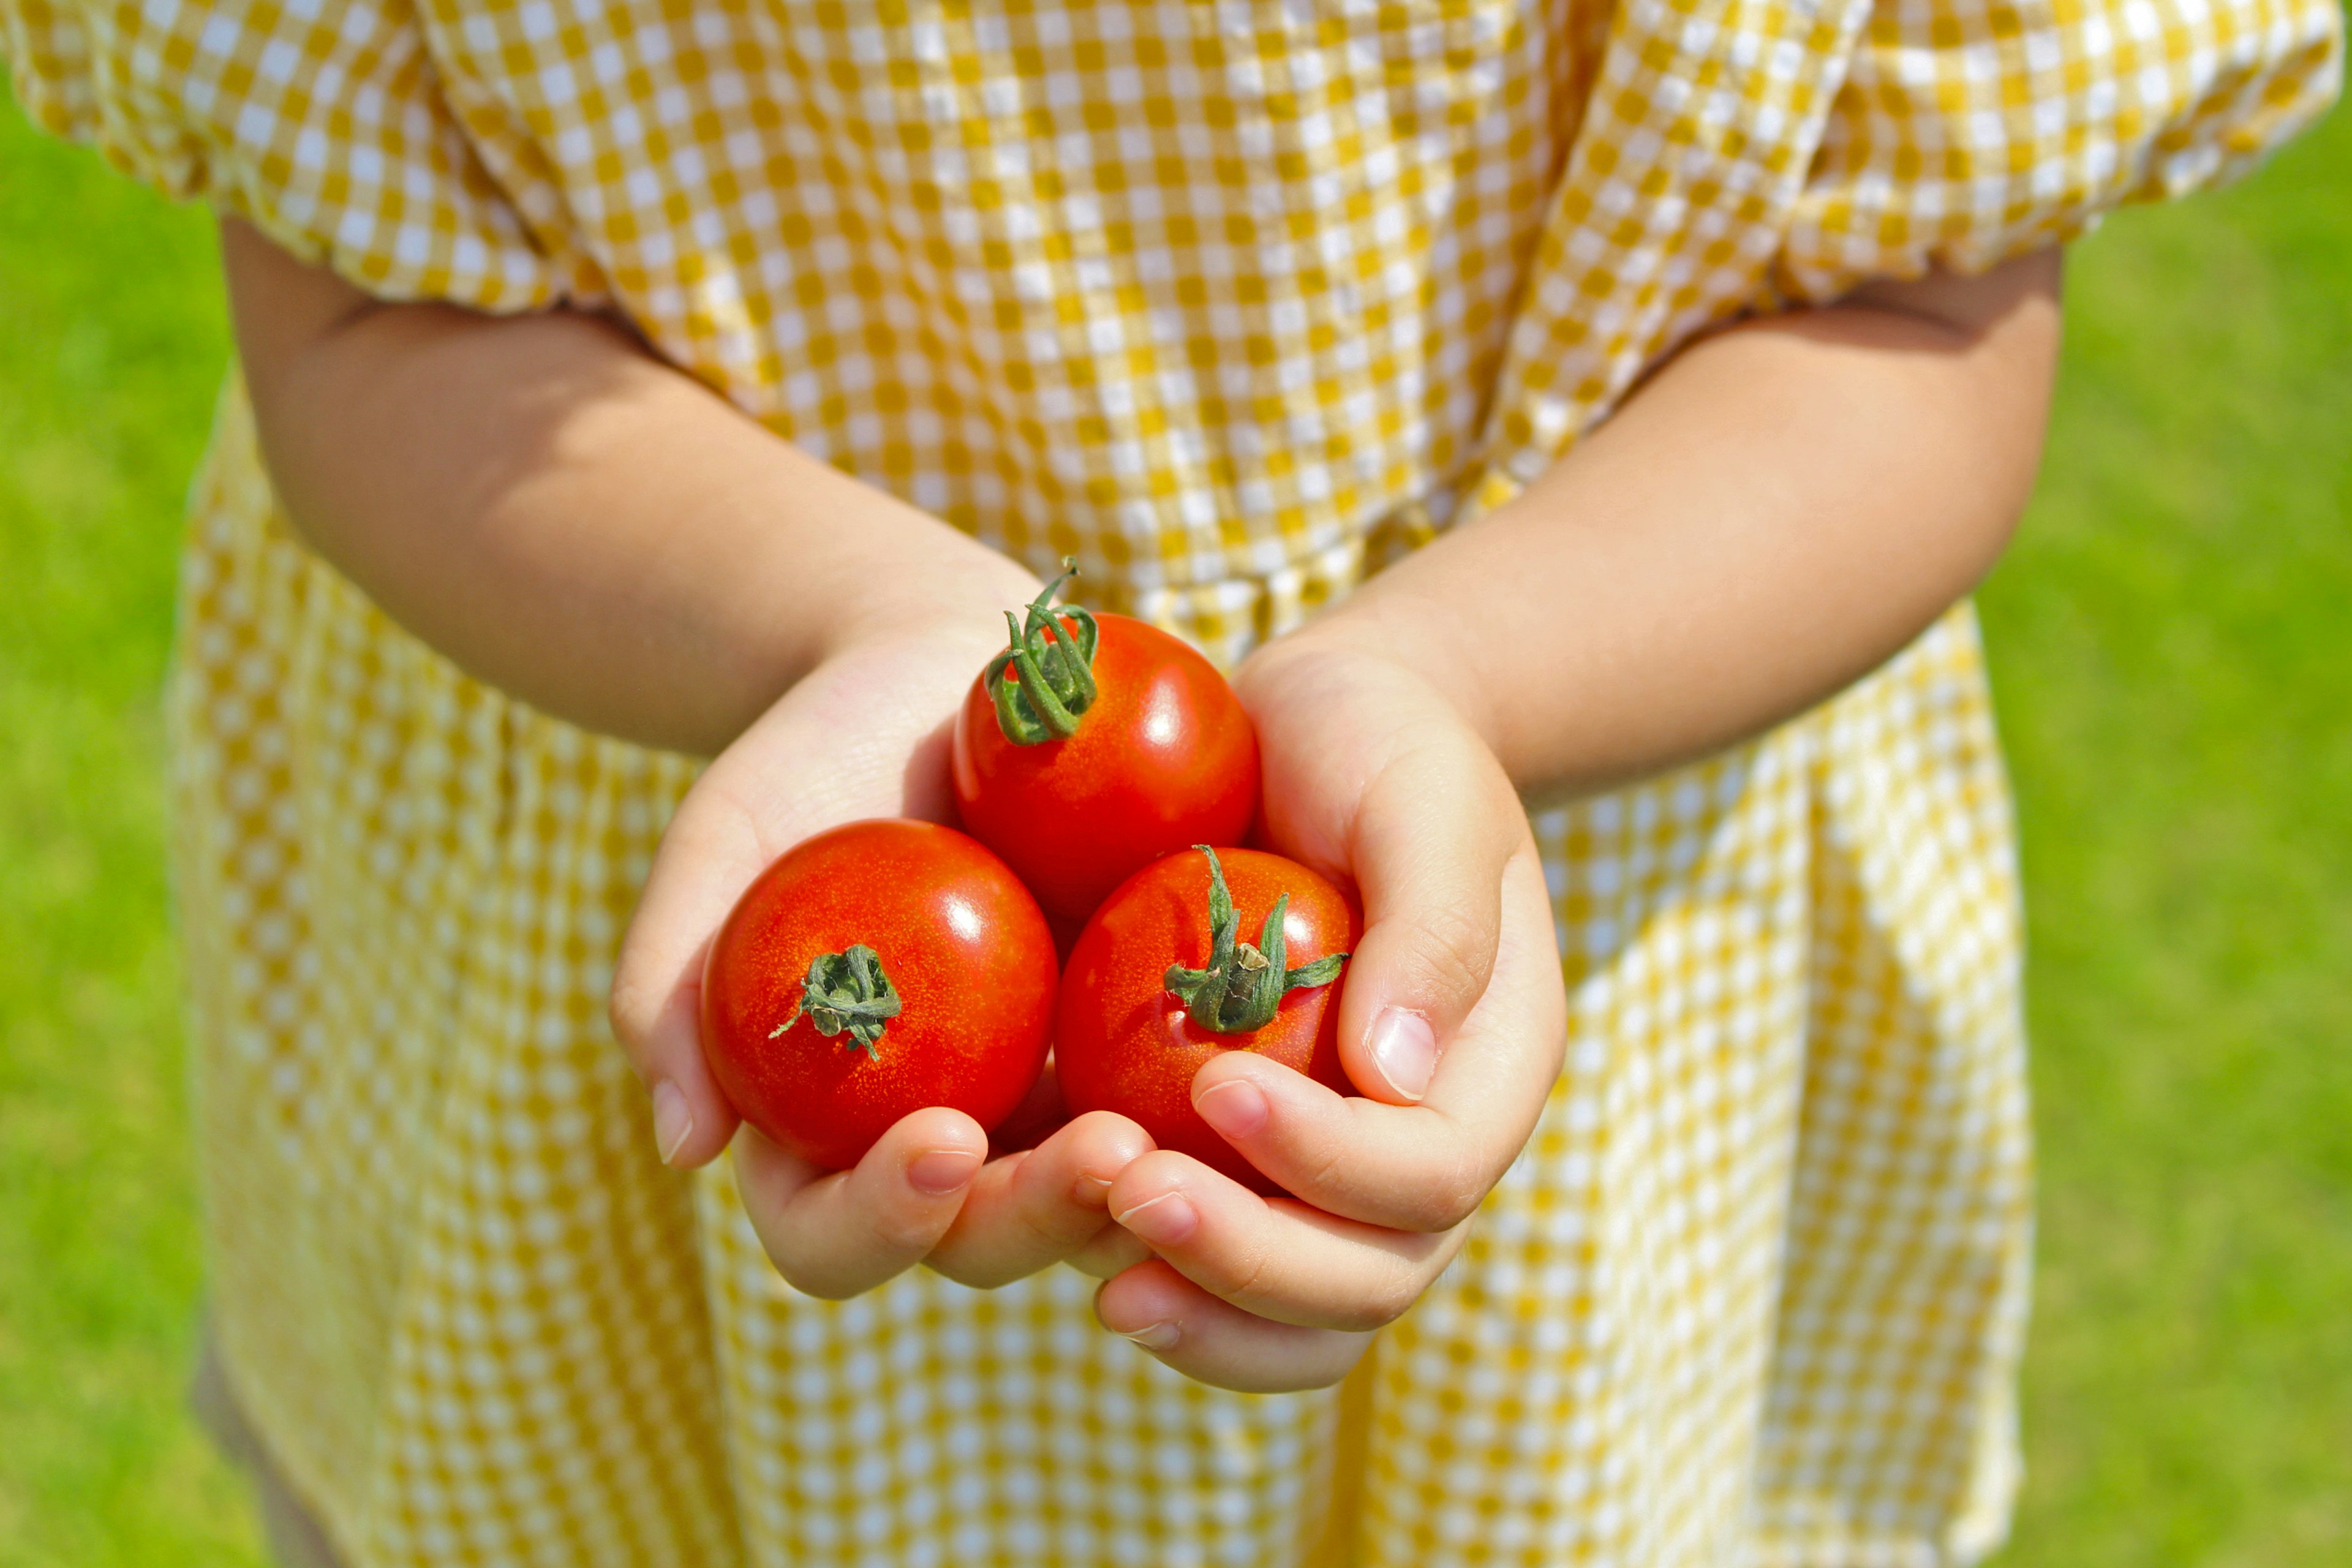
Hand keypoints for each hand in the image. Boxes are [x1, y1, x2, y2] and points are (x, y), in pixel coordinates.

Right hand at [609, 565, 1154, 1297]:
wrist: (945, 673)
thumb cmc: (811, 758)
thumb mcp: (726, 843)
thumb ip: (670, 984)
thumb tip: (685, 1150)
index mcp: (823, 1132)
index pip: (834, 1233)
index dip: (884, 1218)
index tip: (945, 1138)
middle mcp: (941, 1141)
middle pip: (982, 1242)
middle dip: (1040, 1217)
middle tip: (1109, 1151)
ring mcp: (1046, 1101)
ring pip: (1096, 1203)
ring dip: (1146, 1189)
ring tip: (1198, 1126)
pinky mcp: (1140, 1045)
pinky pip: (1185, 1110)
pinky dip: (1220, 1114)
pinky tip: (1269, 1070)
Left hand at [1090, 626, 1566, 1389]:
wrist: (1314, 733)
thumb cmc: (1380, 746)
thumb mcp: (1423, 796)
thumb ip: (1432, 921)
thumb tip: (1395, 1078)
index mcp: (1489, 1068)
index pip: (1434, 1173)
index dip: (1331, 1159)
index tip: (1216, 1086)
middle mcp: (1423, 1147)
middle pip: (1369, 1279)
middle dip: (1254, 1258)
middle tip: (1131, 1191)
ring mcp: (1334, 1174)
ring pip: (1301, 1320)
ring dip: (1203, 1305)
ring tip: (1095, 1270)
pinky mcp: (1247, 1168)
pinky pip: (1226, 1285)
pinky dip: (1170, 1290)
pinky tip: (1079, 1250)